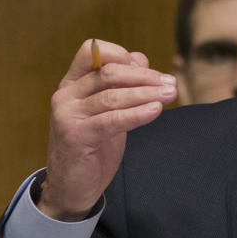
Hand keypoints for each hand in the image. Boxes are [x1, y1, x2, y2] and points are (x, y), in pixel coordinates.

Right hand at [38, 39, 176, 220]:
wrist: (72, 187)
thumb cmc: (94, 145)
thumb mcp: (108, 110)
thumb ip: (121, 86)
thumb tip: (141, 58)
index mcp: (72, 83)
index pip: (91, 50)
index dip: (122, 55)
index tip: (149, 69)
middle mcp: (65, 95)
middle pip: (109, 72)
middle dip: (145, 76)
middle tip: (171, 83)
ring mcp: (67, 115)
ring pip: (112, 96)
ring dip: (146, 94)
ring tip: (170, 94)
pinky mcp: (75, 136)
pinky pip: (112, 120)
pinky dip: (136, 114)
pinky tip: (156, 111)